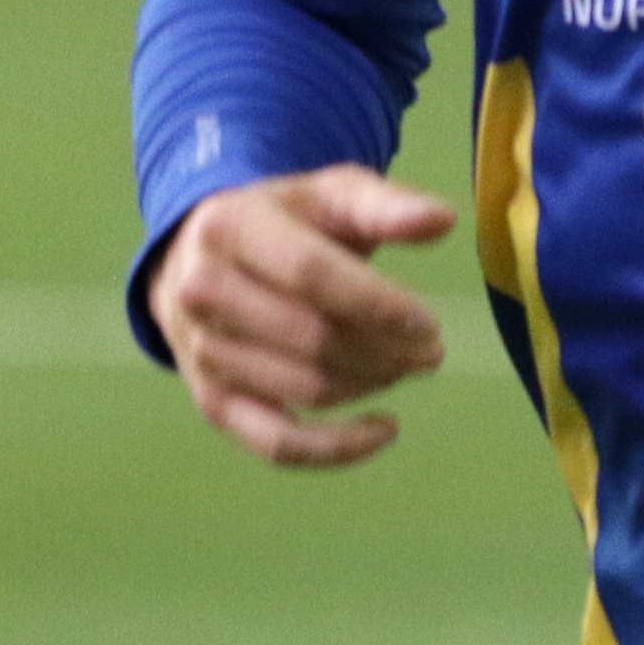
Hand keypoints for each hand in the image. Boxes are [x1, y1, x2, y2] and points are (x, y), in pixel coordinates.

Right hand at [146, 166, 455, 468]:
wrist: (199, 258)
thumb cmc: (283, 222)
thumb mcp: (330, 196)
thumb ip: (387, 206)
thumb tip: (444, 220)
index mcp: (230, 227)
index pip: (311, 275)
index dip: (378, 305)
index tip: (429, 324)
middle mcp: (202, 291)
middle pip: (313, 338)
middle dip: (386, 350)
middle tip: (430, 350)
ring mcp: (201, 353)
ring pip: (306, 389)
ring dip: (371, 384)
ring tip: (405, 365)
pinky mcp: (212, 402)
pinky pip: (278, 444)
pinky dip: (338, 448)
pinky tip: (385, 430)